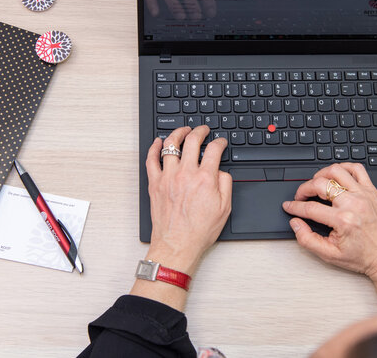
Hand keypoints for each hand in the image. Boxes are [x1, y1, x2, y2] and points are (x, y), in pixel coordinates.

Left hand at [144, 125, 231, 274]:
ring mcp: (168, 177)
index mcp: (205, 179)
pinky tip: (159, 142)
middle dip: (200, 130)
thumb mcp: (224, 208)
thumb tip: (221, 171)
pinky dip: (154, 147)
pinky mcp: (155, 184)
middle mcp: (185, 174)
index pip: (214, 149)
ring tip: (183, 130)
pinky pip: (151, 160)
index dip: (219, 142)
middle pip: (192, 140)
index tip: (220, 142)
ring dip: (178, 133)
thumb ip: (225, 184)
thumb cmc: (199, 231)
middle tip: (203, 129)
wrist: (177, 245)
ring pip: (170, 145)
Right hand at [283, 162, 376, 311]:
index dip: (295, 206)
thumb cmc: (362, 257)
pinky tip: (337, 176)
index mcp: (343, 220)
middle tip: (300, 196)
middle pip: (320, 184)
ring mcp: (364, 195)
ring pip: (337, 171)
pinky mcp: (372, 192)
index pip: (310, 207)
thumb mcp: (329, 255)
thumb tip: (296, 223)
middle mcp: (354, 204)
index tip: (289, 206)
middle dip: (303, 189)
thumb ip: (307, 239)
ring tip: (316, 184)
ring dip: (321, 174)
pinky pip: (357, 169)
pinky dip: (344, 168)